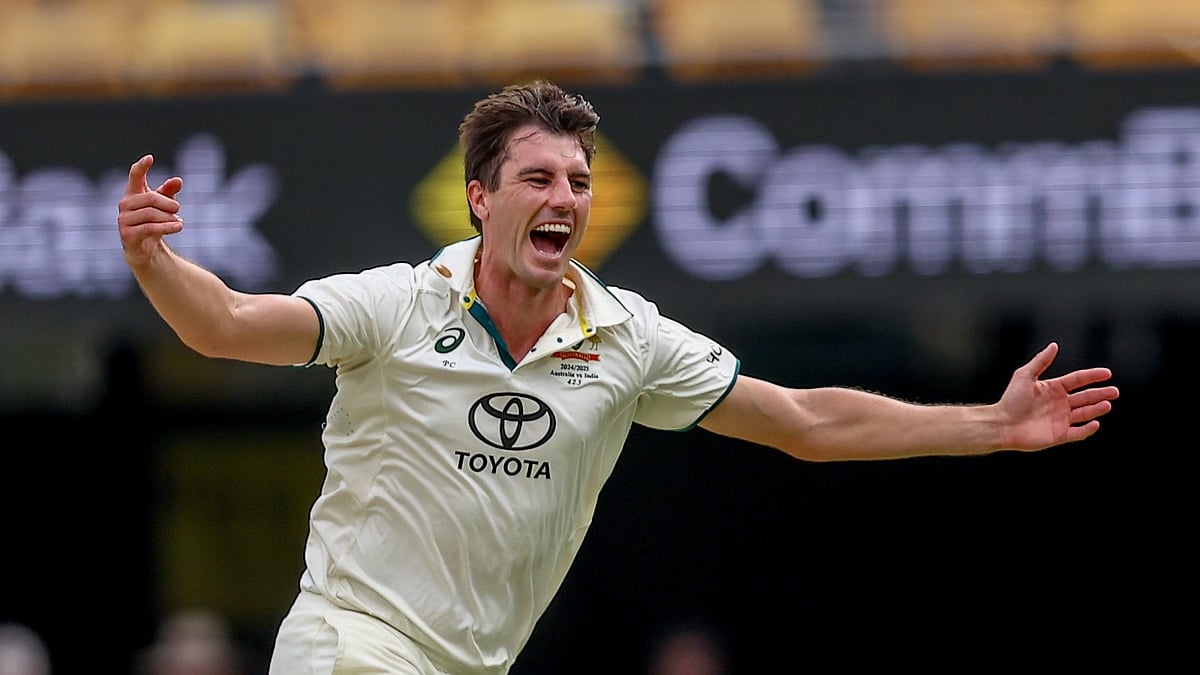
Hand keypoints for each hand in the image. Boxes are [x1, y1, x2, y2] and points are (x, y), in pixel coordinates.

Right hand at [116, 154, 183, 266]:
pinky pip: (149, 228)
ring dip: (169, 218)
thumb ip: (169, 192)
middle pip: (150, 198)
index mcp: (133, 193)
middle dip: (168, 203)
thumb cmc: (154, 221)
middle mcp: (125, 204)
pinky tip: (178, 227)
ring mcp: (123, 220)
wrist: (145, 249)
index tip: (150, 158)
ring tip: (179, 222)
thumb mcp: (164, 205)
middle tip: (178, 208)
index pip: (135, 176)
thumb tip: (178, 180)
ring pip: (151, 214)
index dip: (141, 166)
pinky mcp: (127, 235)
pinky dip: (167, 227)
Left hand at [998, 342, 1118, 450]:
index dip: (1092, 376)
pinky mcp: (1059, 435)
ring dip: (1096, 409)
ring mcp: (1060, 419)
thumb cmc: (1010, 400)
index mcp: (1053, 388)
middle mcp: (1059, 404)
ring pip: (1084, 414)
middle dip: (1100, 394)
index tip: (1107, 373)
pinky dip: (1088, 429)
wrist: (1001, 424)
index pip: (1077, 380)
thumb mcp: (1024, 376)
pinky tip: (1096, 423)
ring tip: (1108, 404)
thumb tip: (1054, 345)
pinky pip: (1078, 432)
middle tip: (1115, 391)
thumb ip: (1041, 361)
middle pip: (1085, 397)